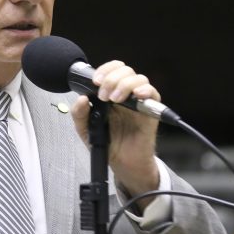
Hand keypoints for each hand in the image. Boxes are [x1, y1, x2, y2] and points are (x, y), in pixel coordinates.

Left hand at [71, 60, 160, 208]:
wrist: (122, 164)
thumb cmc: (108, 144)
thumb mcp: (85, 130)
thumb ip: (79, 114)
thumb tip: (81, 99)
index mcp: (110, 93)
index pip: (111, 70)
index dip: (104, 70)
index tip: (95, 81)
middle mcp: (125, 94)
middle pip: (125, 70)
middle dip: (112, 78)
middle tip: (103, 95)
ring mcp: (138, 102)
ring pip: (138, 78)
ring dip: (125, 84)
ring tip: (114, 100)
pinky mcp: (150, 112)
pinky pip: (153, 93)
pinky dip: (145, 90)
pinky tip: (136, 96)